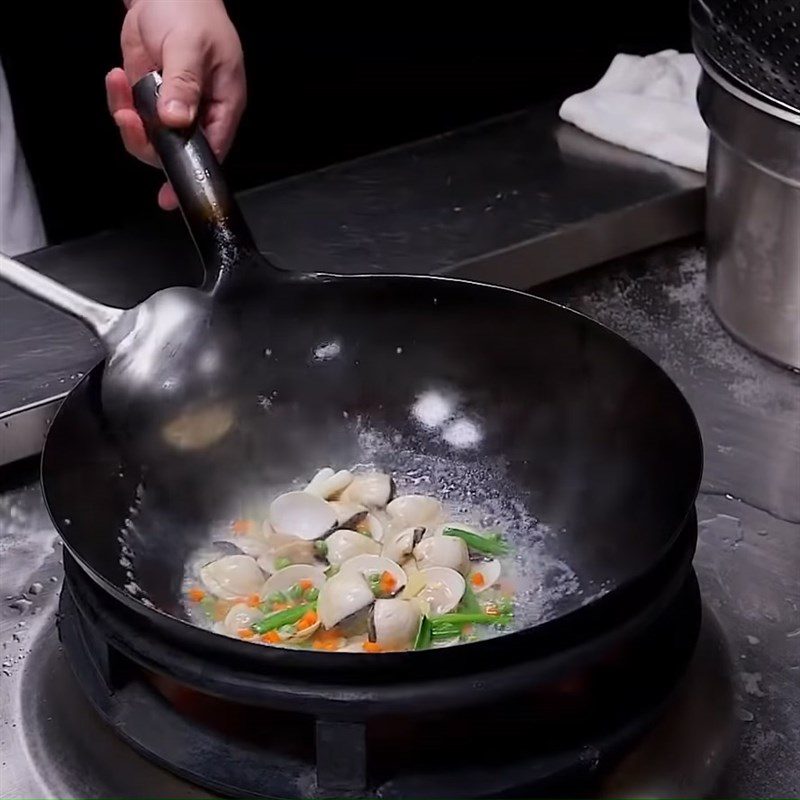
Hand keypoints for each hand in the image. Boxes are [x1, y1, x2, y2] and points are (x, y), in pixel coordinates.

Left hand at [105, 0, 245, 209]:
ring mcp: (172, 108)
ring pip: (150, 138)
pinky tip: (116, 78)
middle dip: (148, 143)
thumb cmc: (192, 12)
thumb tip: (176, 120)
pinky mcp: (149, 98)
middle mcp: (199, 115)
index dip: (189, 176)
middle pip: (174, 152)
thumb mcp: (190, 46)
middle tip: (128, 119)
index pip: (209, 153)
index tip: (169, 197)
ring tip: (120, 87)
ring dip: (128, 121)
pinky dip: (119, 102)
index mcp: (223, 108)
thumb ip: (184, 84)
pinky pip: (132, 115)